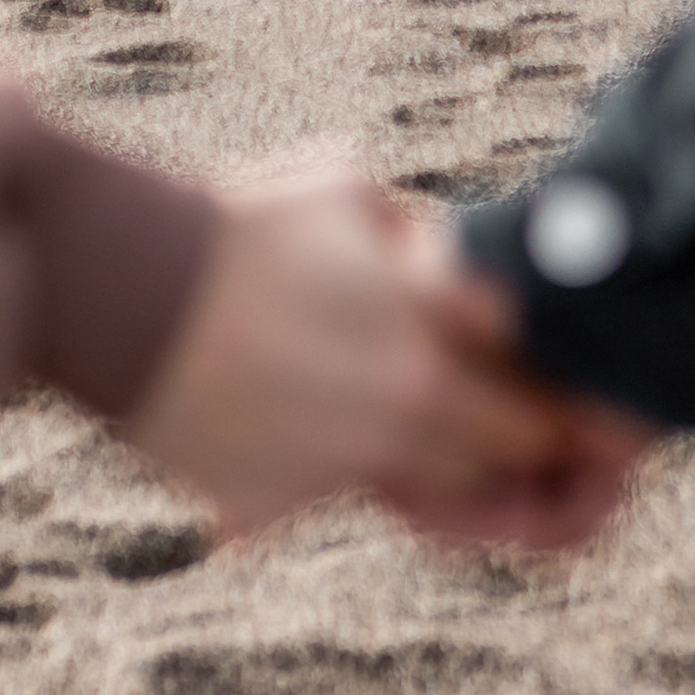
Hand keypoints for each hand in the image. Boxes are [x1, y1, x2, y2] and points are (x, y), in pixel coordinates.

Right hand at [120, 167, 650, 550]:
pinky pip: (352, 500)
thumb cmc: (237, 225)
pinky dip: (355, 477)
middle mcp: (406, 405)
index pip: (539, 382)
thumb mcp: (345, 192)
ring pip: (439, 487)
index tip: (572, 390)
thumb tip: (446, 259)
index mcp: (430, 324)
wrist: (123, 289)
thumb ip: (414, 234)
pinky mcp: (287, 502)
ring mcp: (348, 461)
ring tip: (421, 427)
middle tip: (516, 423)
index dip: (563, 390)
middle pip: (503, 448)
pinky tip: (323, 429)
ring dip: (445, 465)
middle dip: (519, 442)